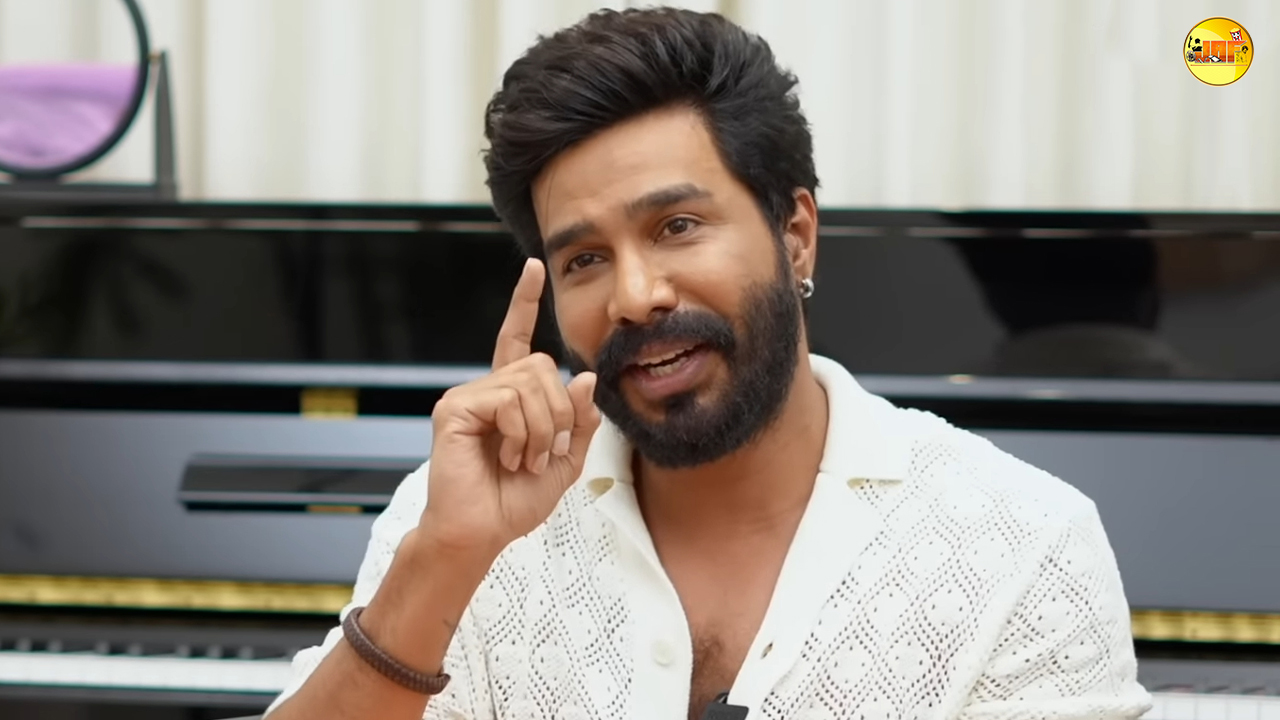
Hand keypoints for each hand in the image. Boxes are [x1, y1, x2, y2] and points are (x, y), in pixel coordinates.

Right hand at [421, 259, 600, 558]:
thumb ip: (578, 421)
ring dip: (541, 430)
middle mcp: (486, 390)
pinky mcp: (454, 409)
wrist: (482, 532)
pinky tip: (506, 457)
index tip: (531, 268)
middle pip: (541, 366)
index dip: (523, 304)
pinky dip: (520, 434)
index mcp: (509, 398)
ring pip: (530, 383)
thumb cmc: (514, 502)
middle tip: (545, 452)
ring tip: (523, 460)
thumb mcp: (564, 461)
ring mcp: (467, 398)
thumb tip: (582, 377)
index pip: (516, 340)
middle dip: (558, 413)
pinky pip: (508, 401)